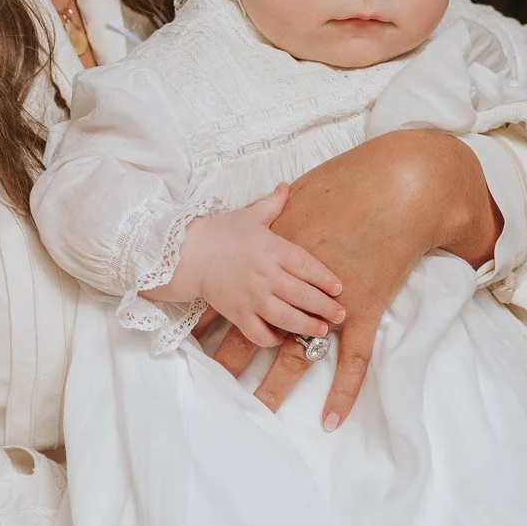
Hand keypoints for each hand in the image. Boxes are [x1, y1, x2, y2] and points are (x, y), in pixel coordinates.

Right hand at [146, 184, 343, 347]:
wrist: (187, 253)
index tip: (339, 288)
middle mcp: (266, 275)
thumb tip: (285, 185)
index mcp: (272, 250)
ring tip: (321, 331)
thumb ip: (272, 203)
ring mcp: (252, 297)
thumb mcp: (249, 215)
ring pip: (286, 318)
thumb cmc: (220, 232)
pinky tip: (282, 338)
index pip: (307, 266)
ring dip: (307, 326)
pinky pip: (258, 333)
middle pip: (303, 295)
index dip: (326, 279)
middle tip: (340, 315)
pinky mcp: (237, 314)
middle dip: (325, 307)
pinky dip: (272, 340)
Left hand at [212, 131, 501, 423]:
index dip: (215, 317)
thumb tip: (272, 195)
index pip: (238, 295)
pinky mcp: (362, 313)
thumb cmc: (349, 188)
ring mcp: (327, 306)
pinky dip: (342, 392)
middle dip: (231, 359)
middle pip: (256, 330)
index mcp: (276, 259)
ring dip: (276, 384)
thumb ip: (281, 204)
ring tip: (256, 412)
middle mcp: (294, 286)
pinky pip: (351, 361)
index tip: (192, 338)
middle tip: (211, 386)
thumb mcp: (302, 196)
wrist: (394, 191)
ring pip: (296, 352)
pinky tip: (331, 419)